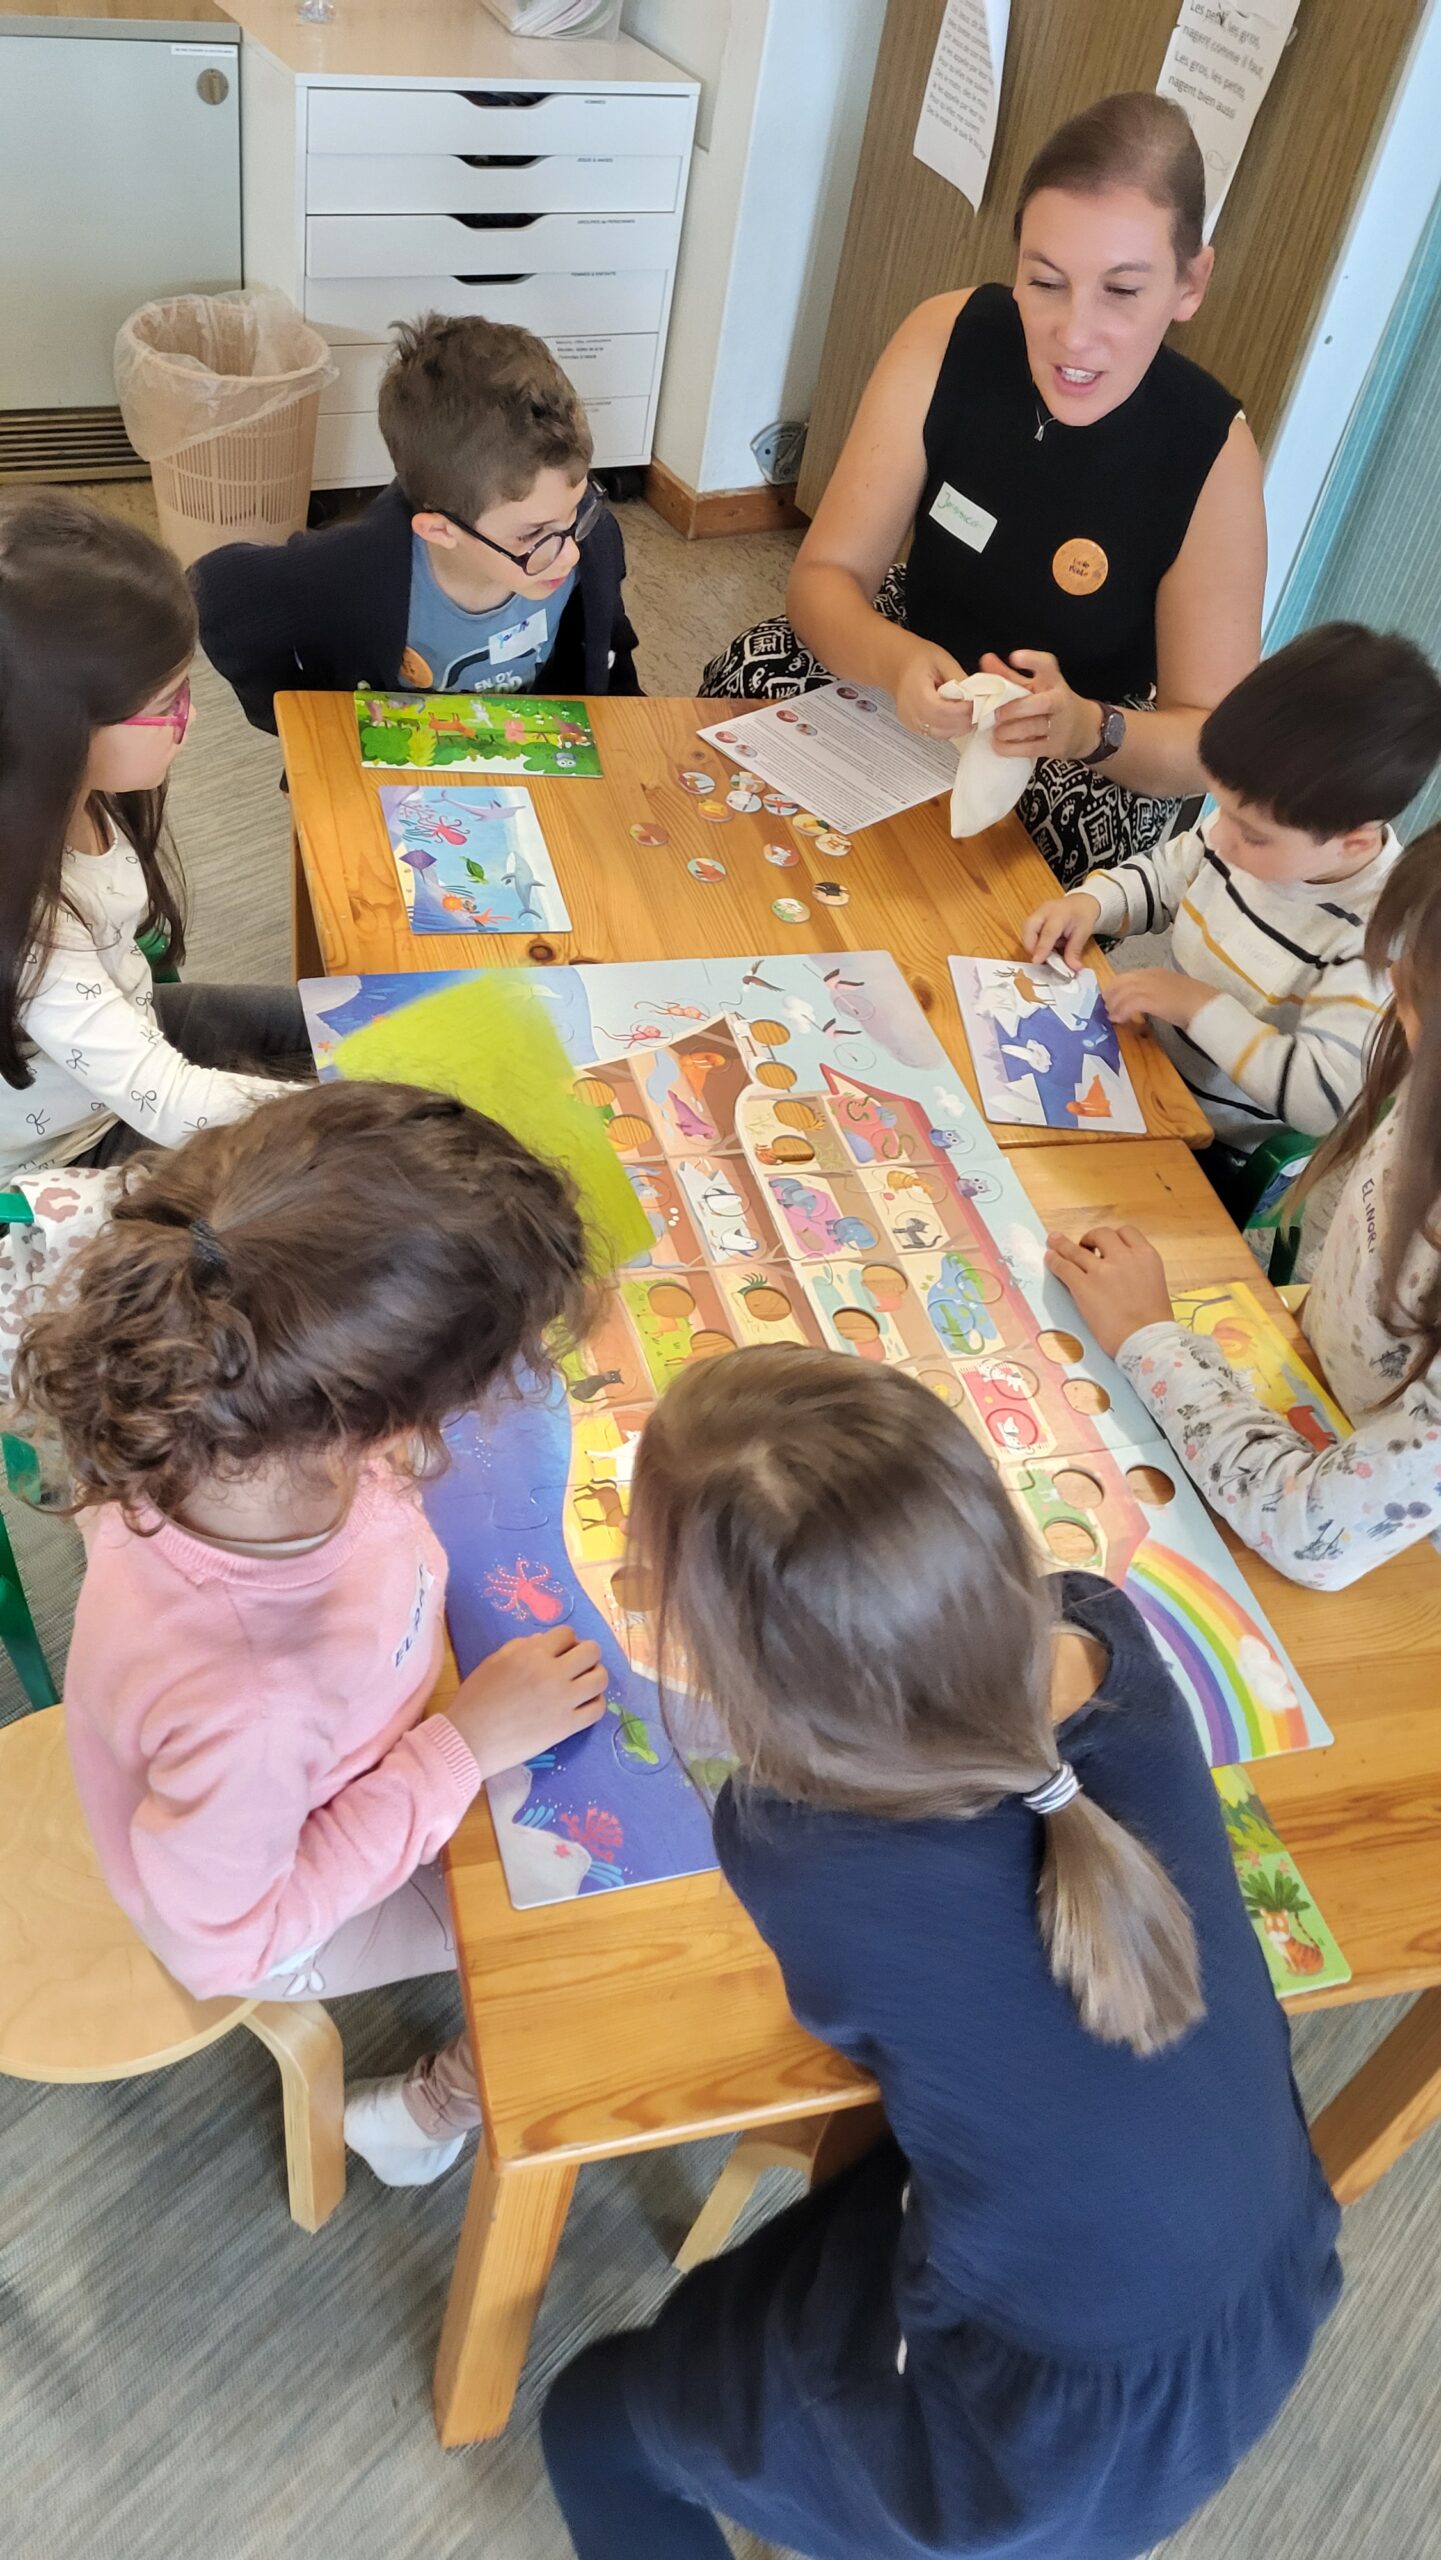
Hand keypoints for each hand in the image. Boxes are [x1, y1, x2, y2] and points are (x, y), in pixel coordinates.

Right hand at [447, 1626, 606, 1779]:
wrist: (469, 1739)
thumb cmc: (475, 1699)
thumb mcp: (494, 1662)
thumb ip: (521, 1647)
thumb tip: (544, 1641)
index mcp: (532, 1654)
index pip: (567, 1633)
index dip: (565, 1641)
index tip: (561, 1652)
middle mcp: (552, 1673)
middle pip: (591, 1651)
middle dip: (586, 1654)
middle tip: (576, 1665)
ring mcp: (563, 1701)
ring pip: (600, 1679)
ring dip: (595, 1676)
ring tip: (583, 1684)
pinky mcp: (567, 1726)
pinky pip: (597, 1709)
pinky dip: (595, 1703)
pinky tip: (584, 1704)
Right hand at [893, 634, 973, 739]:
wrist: (897, 664)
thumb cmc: (918, 659)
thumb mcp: (942, 660)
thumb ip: (958, 678)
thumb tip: (975, 694)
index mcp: (915, 692)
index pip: (941, 710)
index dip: (961, 710)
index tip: (977, 704)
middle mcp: (910, 711)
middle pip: (941, 726)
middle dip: (963, 721)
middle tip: (979, 712)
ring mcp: (911, 722)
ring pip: (940, 734)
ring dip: (958, 727)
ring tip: (970, 714)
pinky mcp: (914, 727)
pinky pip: (936, 733)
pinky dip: (950, 729)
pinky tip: (958, 718)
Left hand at [979, 650, 1100, 763]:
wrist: (1083, 729)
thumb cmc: (1051, 704)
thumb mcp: (1035, 687)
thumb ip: (1009, 675)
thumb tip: (986, 659)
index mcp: (1054, 682)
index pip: (1048, 666)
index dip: (1032, 660)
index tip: (1014, 657)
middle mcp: (1060, 702)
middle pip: (1041, 703)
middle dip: (1015, 709)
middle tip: (997, 714)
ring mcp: (1060, 726)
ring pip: (1033, 727)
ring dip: (1009, 731)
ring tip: (996, 731)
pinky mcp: (1056, 747)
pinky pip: (1030, 749)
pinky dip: (1010, 748)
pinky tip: (999, 745)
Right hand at [1023, 890, 1101, 969]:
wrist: (1081, 902)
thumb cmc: (1082, 916)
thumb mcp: (1083, 933)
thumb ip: (1074, 951)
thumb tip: (1073, 968)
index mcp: (1060, 913)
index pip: (1048, 932)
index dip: (1042, 948)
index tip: (1037, 961)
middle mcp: (1044, 911)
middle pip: (1029, 927)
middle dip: (1031, 946)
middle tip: (1040, 959)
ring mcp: (1037, 912)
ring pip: (1026, 930)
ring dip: (1032, 945)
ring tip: (1046, 951)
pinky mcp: (1033, 917)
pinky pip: (1028, 931)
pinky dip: (1033, 942)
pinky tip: (1045, 945)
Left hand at [1044, 1225, 1173, 1358]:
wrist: (1146, 1340)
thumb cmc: (1154, 1322)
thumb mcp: (1154, 1284)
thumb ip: (1138, 1272)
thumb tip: (1121, 1273)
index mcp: (1146, 1256)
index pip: (1127, 1233)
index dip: (1114, 1237)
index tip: (1107, 1242)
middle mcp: (1124, 1257)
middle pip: (1102, 1234)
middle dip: (1092, 1238)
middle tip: (1085, 1245)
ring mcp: (1102, 1271)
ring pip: (1077, 1249)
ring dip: (1063, 1244)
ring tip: (1054, 1241)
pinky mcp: (1083, 1286)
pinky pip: (1064, 1267)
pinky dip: (1055, 1261)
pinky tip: (1050, 1259)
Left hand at [1104, 968, 1213, 1031]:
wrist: (1205, 1004)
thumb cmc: (1192, 1001)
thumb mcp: (1168, 992)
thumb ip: (1153, 994)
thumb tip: (1140, 1006)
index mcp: (1154, 972)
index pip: (1127, 976)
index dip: (1116, 988)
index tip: (1111, 1000)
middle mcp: (1149, 976)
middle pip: (1119, 981)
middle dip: (1110, 995)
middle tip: (1107, 1009)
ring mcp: (1150, 986)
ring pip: (1121, 992)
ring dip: (1114, 1006)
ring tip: (1112, 1018)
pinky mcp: (1151, 999)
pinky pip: (1129, 1003)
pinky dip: (1121, 1012)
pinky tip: (1120, 1020)